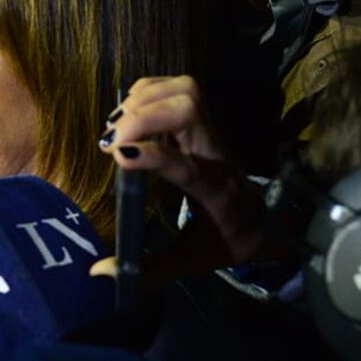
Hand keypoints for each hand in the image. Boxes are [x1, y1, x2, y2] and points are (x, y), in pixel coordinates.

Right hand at [93, 76, 270, 283]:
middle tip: (111, 142)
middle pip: (190, 110)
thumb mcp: (190, 263)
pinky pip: (178, 87)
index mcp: (216, 193)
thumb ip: (148, 270)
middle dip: (144, 116)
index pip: (189, 166)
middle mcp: (216, 154)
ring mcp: (213, 132)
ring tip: (116, 127)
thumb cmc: (224, 241)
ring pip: (186, 91)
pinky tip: (129, 114)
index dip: (155, 155)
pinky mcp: (204, 119)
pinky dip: (147, 92)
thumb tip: (98, 273)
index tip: (119, 156)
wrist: (262, 221)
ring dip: (143, 100)